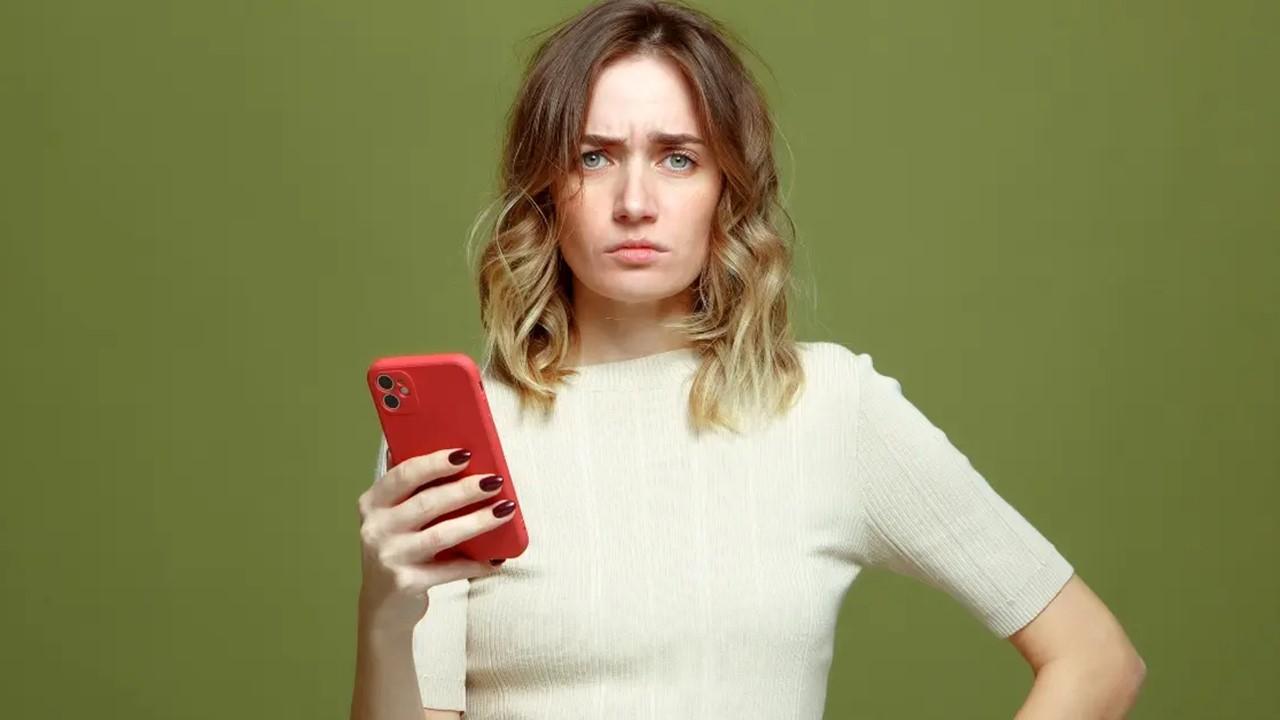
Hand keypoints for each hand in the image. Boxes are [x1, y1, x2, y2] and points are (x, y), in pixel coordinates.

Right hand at [355, 446, 515, 633]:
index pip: (404, 474)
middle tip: (495, 481)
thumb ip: (414, 488)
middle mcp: (376, 528)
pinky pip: (449, 570)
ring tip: (504, 510)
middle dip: (465, 490)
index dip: (436, 462)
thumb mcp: (394, 516)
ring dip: (477, 521)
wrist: (382, 605)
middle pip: (426, 503)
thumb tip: (454, 451)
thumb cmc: (398, 548)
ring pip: (441, 535)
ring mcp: (390, 557)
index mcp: (373, 503)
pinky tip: (497, 557)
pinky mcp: (406, 583)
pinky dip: (476, 563)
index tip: (467, 453)